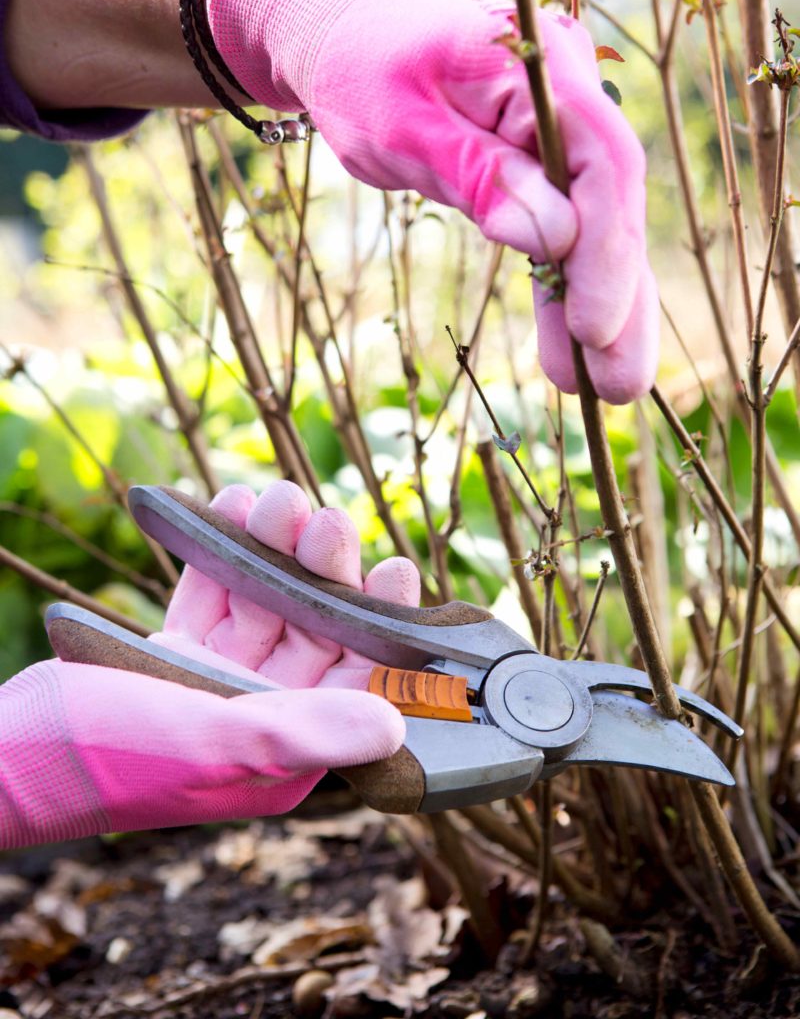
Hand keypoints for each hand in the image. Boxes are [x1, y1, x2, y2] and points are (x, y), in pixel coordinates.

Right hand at [0, 482, 417, 848]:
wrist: (6, 756)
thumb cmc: (106, 757)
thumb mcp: (213, 738)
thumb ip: (305, 729)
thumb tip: (396, 721)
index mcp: (283, 747)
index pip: (356, 680)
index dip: (381, 624)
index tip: (391, 566)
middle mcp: (258, 714)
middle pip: (312, 630)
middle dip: (321, 570)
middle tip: (319, 517)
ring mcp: (214, 683)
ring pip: (265, 604)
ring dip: (272, 550)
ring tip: (270, 498)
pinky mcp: (172, 655)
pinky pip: (214, 596)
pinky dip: (222, 555)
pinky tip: (230, 507)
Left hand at [207, 0, 657, 403]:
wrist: (336, 38)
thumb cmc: (358, 71)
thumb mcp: (402, 127)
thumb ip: (477, 177)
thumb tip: (553, 240)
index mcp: (539, 67)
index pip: (601, 163)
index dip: (606, 250)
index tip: (593, 327)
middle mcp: (567, 95)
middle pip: (614, 204)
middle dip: (620, 298)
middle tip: (619, 386)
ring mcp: (560, 131)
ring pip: (598, 228)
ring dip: (604, 308)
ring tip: (608, 389)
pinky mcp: (542, 165)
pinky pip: (565, 232)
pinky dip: (564, 289)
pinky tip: (570, 351)